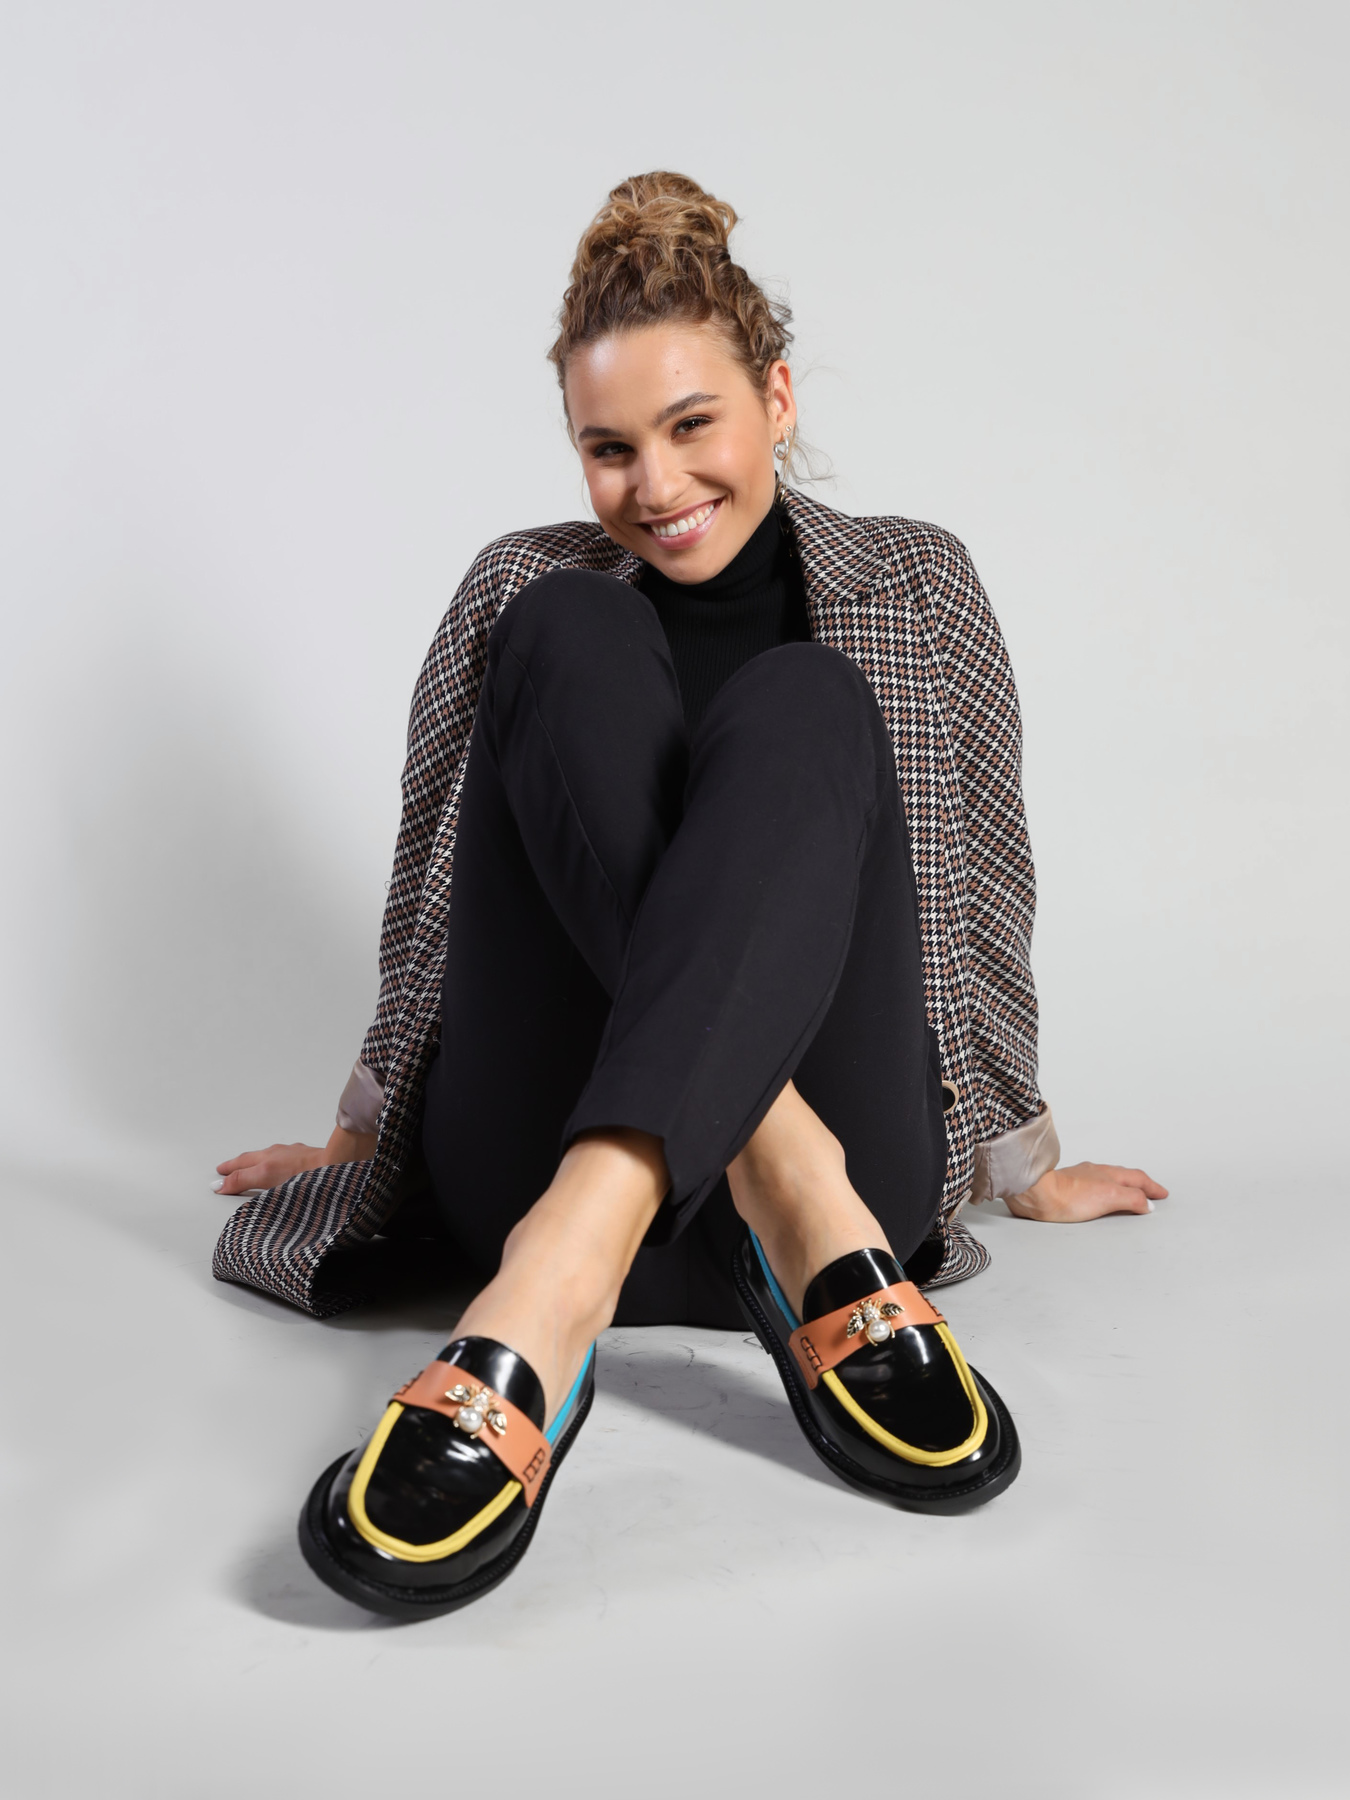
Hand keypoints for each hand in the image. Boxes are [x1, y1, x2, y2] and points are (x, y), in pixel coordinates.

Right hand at [213, 1126, 376, 1196]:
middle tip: (224, 1169)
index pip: (241, 1171)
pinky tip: (280, 1164)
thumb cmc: (308, 1177)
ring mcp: (293, 1155)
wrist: (336, 1165)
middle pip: (251, 1159)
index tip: (218, 1184)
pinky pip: (284, 1156)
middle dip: (236, 1165)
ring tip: (250, 1166)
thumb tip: (222, 1185)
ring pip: (268, 1156)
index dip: (229, 1178)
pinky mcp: (306, 1156)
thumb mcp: (268, 1180)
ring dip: (255, 1161)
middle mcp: (278, 1155)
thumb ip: (244, 1182)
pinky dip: (274, 1160)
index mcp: (266, 1162)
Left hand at [1006, 1160, 1167, 1222]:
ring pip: (1108, 1179)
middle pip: (1125, 1176)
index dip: (1152, 1187)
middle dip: (1140, 1184)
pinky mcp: (1067, 1187)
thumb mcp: (1109, 1197)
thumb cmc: (1069, 1196)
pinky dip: (1104, 1190)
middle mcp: (1096, 1173)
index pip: (1138, 1178)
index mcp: (1109, 1175)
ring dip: (1122, 1186)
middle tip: (1151, 1192)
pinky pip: (1093, 1186)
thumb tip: (1147, 1203)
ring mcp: (1081, 1178)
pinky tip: (1097, 1196)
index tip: (1162, 1193)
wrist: (1037, 1195)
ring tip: (1128, 1193)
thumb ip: (1131, 1199)